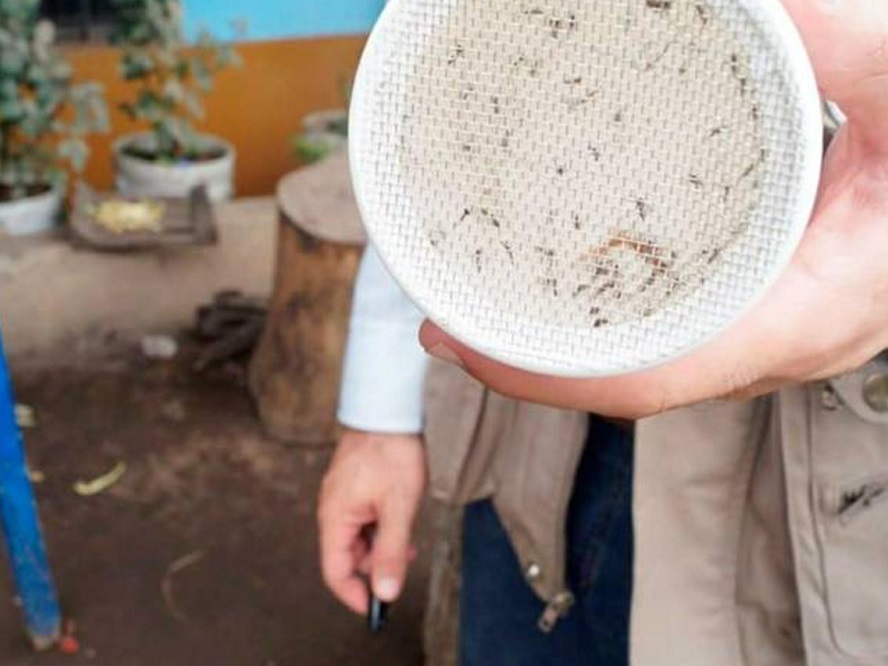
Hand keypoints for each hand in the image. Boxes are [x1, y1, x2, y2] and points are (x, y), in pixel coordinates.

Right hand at [318, 429, 426, 613]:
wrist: (387, 409)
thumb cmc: (391, 453)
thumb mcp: (398, 508)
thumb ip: (390, 552)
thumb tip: (385, 592)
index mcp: (335, 518)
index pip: (335, 572)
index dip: (355, 595)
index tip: (378, 607)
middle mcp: (332, 510)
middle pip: (348, 556)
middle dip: (375, 565)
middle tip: (405, 559)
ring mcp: (341, 497)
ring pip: (358, 536)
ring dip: (381, 543)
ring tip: (406, 533)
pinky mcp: (353, 486)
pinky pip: (362, 517)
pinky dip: (380, 524)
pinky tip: (400, 515)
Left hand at [420, 0, 887, 418]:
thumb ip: (837, 41)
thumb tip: (746, 5)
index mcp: (806, 311)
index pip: (651, 377)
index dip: (546, 377)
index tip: (466, 345)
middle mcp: (778, 339)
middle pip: (630, 381)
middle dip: (531, 364)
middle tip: (447, 317)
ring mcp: (768, 329)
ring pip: (647, 364)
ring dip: (557, 345)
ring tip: (479, 304)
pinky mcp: (763, 305)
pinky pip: (667, 334)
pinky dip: (599, 321)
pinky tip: (558, 283)